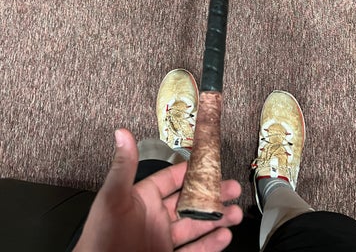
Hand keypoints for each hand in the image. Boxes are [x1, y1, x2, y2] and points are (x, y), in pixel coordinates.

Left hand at [73, 129, 242, 251]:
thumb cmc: (100, 240)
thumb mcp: (112, 199)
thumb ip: (123, 167)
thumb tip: (123, 135)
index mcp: (143, 198)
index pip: (172, 179)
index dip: (192, 171)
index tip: (210, 164)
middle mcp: (155, 218)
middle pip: (190, 202)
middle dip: (212, 195)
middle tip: (231, 188)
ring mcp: (162, 239)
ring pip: (196, 226)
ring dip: (217, 219)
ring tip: (234, 214)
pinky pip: (194, 251)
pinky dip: (211, 244)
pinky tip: (223, 237)